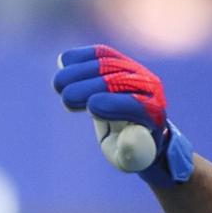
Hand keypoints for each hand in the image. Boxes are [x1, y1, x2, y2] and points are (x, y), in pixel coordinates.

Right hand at [52, 44, 194, 186]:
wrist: (133, 129)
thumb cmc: (129, 149)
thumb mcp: (130, 159)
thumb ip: (131, 152)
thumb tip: (130, 137)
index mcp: (153, 114)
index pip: (136, 105)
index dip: (114, 104)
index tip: (90, 107)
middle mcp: (148, 87)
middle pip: (120, 80)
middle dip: (91, 86)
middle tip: (66, 98)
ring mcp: (133, 70)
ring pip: (107, 63)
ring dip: (80, 71)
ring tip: (58, 84)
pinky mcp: (118, 62)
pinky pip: (100, 53)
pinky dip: (81, 56)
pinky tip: (65, 61)